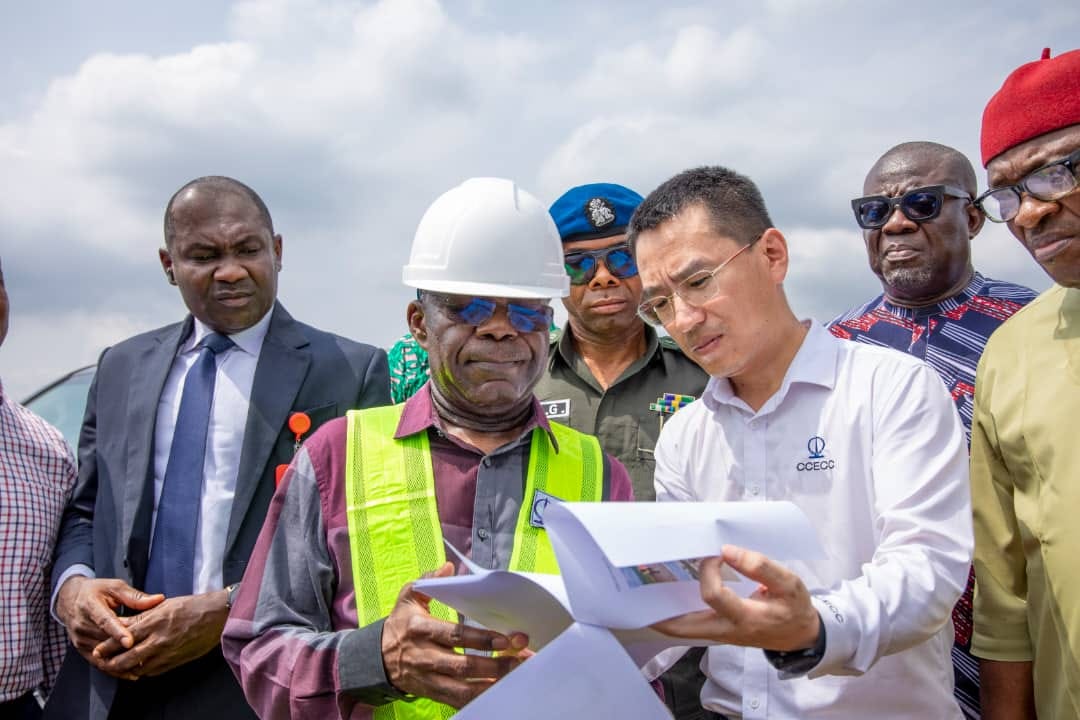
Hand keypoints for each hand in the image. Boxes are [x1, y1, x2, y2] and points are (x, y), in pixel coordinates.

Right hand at [56, 576, 163, 678]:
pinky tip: (130, 673)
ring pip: (102, 655)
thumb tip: (159, 599)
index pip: (105, 621)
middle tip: (147, 656)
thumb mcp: (115, 587)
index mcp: (90, 606)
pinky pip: (97, 662)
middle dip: (124, 650)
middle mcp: (82, 625)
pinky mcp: (81, 649)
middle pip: (105, 641)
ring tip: (143, 666)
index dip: (117, 633)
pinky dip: (113, 669)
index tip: (130, 642)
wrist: (70, 599)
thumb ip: (136, 597)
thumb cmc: (96, 591)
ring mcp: (80, 639)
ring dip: (121, 661)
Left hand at [92, 590, 230, 678]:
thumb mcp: (164, 605)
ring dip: (125, 670)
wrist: (217, 616)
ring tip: (117, 668)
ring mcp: (167, 652)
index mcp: (154, 622)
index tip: (98, 649)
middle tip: (102, 662)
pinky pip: (154, 671)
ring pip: (139, 668)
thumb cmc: (192, 606)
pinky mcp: (176, 661)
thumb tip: (124, 623)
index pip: (124, 637)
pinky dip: (143, 671)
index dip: (108, 645)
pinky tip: (139, 669)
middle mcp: (158, 639)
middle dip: (112, 662)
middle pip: (127, 657)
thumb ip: (143, 615)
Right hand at [381, 562, 529, 708]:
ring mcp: (428, 678)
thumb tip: (448, 567)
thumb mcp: (408, 597)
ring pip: (463, 688)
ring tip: (516, 675)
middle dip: (494, 664)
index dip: (480, 639)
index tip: (505, 639)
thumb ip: (428, 580)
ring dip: (491, 683)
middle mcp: (424, 656)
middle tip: (520, 658)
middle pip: (463, 665)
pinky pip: (457, 701)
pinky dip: (479, 698)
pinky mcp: (431, 693)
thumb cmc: (400, 624)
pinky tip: (498, 691)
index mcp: (419, 629)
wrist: (376, 657)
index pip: (454, 636)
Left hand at [652, 545, 819, 651]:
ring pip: (683, 630)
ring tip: (644, 591)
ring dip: (662, 614)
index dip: (710, 571)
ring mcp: (720, 634)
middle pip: (684, 627)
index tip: (717, 554)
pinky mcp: (718, 632)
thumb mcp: (791, 584)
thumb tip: (728, 550)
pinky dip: (675, 614)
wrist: (802, 636)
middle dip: (659, 611)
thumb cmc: (795, 608)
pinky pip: (691, 627)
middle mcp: (727, 631)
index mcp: (746, 618)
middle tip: (638, 591)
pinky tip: (666, 595)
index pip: (714, 596)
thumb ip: (762, 566)